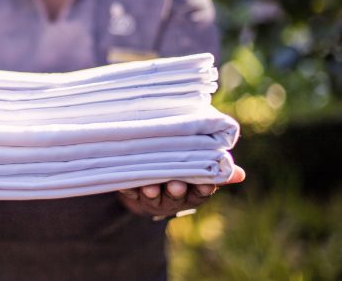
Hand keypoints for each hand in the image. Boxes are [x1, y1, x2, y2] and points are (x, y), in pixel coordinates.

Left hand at [117, 165, 244, 217]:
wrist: (146, 182)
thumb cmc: (179, 168)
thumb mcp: (198, 168)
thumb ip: (215, 168)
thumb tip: (240, 174)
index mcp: (191, 191)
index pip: (200, 192)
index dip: (203, 189)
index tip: (206, 184)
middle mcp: (172, 198)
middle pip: (175, 196)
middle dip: (175, 191)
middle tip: (176, 185)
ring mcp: (151, 197)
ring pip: (152, 196)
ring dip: (151, 192)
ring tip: (149, 187)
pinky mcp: (131, 192)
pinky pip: (128, 191)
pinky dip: (127, 188)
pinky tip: (126, 184)